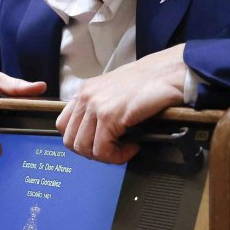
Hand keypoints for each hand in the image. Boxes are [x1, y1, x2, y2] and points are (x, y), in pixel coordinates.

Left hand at [56, 44, 186, 163]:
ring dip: (105, 156)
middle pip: (70, 140)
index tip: (97, 144)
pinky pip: (102, 150)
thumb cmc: (148, 82)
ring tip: (124, 149)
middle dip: (91, 152)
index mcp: (84, 90)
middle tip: (112, 151)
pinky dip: (117, 156)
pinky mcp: (109, 116)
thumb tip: (96, 132)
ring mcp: (95, 106)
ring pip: (84, 148)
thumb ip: (100, 106)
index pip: (63, 124)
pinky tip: (132, 147)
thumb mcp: (113, 91)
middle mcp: (85, 97)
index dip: (80, 141)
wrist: (166, 73)